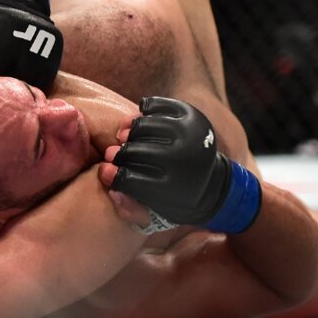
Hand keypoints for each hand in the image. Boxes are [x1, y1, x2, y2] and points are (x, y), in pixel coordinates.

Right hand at [106, 97, 261, 232]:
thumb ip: (129, 204)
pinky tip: (140, 121)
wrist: (214, 183)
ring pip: (142, 126)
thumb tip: (109, 183)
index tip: (104, 171)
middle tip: (113, 154)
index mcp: (175, 189)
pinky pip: (155, 105)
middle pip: (133, 151)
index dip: (111, 175)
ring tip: (123, 137)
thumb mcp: (156, 211)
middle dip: (118, 154)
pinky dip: (142, 111)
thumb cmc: (175, 199)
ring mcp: (190, 134)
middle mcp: (184, 160)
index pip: (128, 179)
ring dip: (128, 131)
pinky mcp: (192, 115)